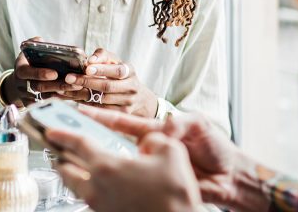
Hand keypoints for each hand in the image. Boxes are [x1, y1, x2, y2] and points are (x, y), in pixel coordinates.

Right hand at [1, 37, 82, 106]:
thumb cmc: (27, 65)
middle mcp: (22, 85)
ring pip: (46, 99)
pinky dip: (62, 103)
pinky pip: (48, 107)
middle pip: (40, 88)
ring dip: (63, 95)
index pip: (29, 73)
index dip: (41, 74)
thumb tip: (40, 40)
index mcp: (21, 70)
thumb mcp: (26, 53)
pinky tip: (74, 98)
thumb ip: (33, 45)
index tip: (55, 73)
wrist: (17, 85)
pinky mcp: (33, 106)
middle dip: (58, 85)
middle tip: (74, 82)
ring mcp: (27, 97)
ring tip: (79, 89)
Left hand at [46, 128, 202, 211]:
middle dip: (61, 158)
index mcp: (107, 166)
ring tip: (74, 167)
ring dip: (71, 175)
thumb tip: (148, 142)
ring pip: (74, 188)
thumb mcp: (171, 152)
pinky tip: (98, 186)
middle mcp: (97, 187)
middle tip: (60, 150)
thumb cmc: (174, 193)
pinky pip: (88, 200)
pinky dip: (86, 190)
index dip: (63, 134)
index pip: (77, 144)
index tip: (51, 131)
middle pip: (66, 170)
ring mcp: (100, 205)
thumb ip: (155, 139)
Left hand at [60, 48, 158, 116]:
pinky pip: (101, 110)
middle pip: (107, 87)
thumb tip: (90, 60)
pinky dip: (86, 105)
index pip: (116, 70)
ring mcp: (128, 102)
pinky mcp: (122, 114)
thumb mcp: (114, 61)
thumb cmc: (119, 74)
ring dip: (82, 94)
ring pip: (102, 100)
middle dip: (86, 82)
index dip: (102, 70)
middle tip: (69, 78)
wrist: (138, 97)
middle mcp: (131, 87)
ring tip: (66, 89)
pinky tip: (73, 99)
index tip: (86, 68)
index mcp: (130, 71)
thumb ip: (102, 56)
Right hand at [79, 107, 269, 210]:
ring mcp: (150, 168)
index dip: (100, 117)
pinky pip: (134, 183)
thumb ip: (182, 122)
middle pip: (112, 143)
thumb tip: (167, 127)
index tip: (79, 111)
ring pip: (119, 164)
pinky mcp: (156, 186)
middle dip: (89, 138)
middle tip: (67, 134)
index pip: (122, 123)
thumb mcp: (201, 126)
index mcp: (156, 131)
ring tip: (78, 160)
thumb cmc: (217, 148)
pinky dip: (119, 183)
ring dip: (100, 162)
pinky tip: (107, 184)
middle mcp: (148, 148)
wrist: (231, 177)